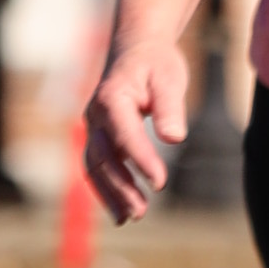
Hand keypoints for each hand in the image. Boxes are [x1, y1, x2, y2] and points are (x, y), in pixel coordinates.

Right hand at [82, 38, 187, 221]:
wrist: (137, 49)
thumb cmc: (156, 64)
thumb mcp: (169, 78)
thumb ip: (170, 107)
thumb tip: (173, 138)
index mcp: (112, 98)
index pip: (125, 135)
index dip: (141, 160)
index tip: (161, 183)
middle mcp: (96, 115)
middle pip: (102, 157)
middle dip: (120, 187)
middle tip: (141, 212)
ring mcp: (95, 128)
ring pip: (95, 166)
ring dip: (111, 194)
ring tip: (131, 218)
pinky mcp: (101, 138)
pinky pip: (98, 167)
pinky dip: (107, 190)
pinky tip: (122, 213)